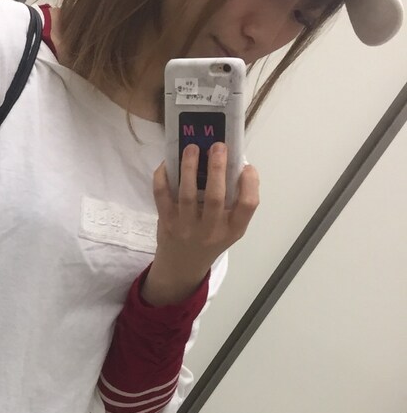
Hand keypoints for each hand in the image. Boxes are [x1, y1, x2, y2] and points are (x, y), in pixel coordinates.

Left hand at [149, 143, 259, 300]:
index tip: (247, 167)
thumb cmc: (210, 239)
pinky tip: (168, 163)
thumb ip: (235, 203)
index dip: (250, 184)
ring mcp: (186, 227)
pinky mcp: (166, 222)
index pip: (247, 206)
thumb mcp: (230, 229)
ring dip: (189, 168)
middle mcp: (210, 230)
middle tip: (218, 146)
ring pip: (187, 195)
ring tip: (192, 147)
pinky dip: (163, 178)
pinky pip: (162, 196)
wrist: (181, 266)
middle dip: (217, 169)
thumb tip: (233, 163)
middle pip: (215, 197)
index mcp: (233, 230)